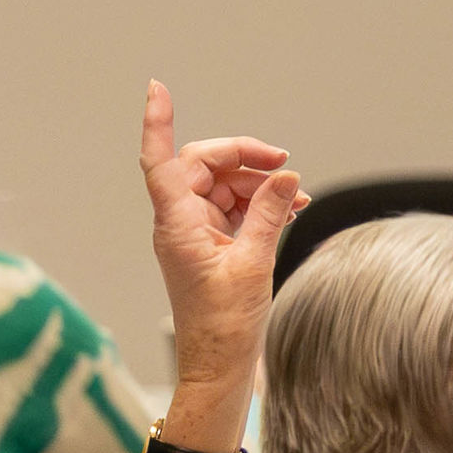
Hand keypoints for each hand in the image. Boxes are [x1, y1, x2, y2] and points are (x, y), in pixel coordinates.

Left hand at [139, 81, 302, 388]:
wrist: (220, 363)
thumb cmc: (225, 324)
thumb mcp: (254, 263)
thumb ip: (267, 213)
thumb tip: (283, 175)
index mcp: (177, 226)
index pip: (161, 162)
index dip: (157, 122)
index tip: (158, 89)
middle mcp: (180, 224)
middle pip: (203, 166)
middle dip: (243, 157)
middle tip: (283, 163)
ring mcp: (195, 233)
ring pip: (223, 185)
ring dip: (259, 184)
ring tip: (295, 198)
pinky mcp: (211, 244)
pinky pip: (233, 207)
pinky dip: (260, 203)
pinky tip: (288, 209)